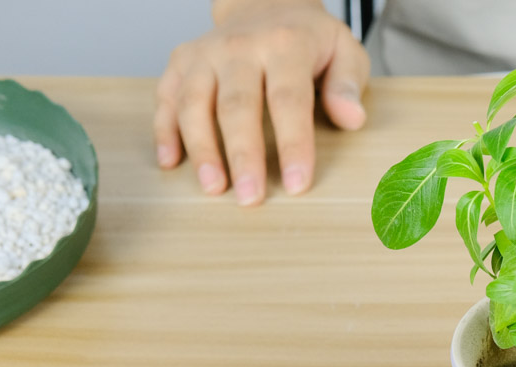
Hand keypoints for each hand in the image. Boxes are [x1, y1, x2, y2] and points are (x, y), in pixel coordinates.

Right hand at [154, 0, 369, 204]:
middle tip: (249, 198)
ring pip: (194, 103)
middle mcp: (239, 46)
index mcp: (285, 44)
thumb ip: (348, 84)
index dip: (292, 144)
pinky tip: (169, 162)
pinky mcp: (180, 61)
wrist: (265, 3)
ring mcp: (205, 53)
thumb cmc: (309, 39)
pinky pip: (166, 97)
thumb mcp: (344, 51)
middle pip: (237, 106)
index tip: (296, 184)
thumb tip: (351, 118)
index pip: (288, 100)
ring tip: (213, 187)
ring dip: (201, 149)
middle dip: (242, 155)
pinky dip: (165, 130)